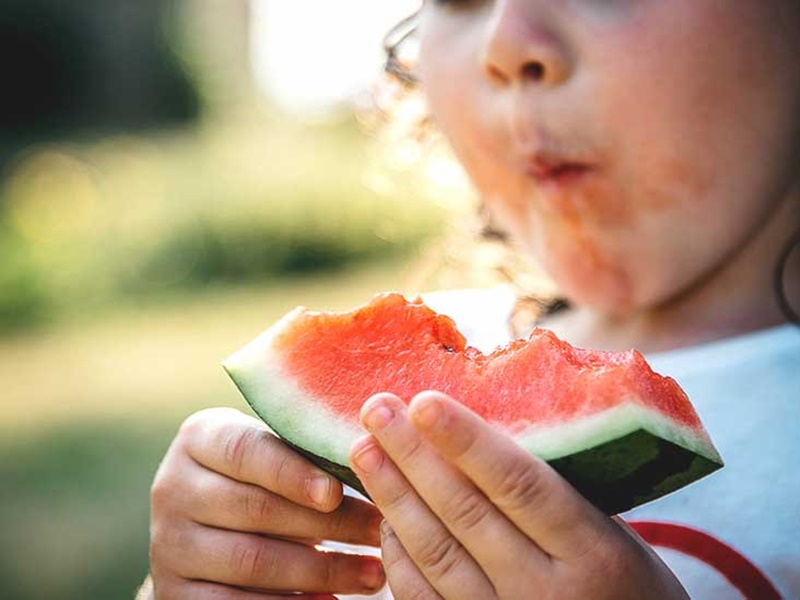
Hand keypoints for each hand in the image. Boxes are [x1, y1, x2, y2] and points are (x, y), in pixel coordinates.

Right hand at [149, 407, 385, 597]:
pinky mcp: (175, 592)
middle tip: (377, 532)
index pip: (245, 450)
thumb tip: (375, 458)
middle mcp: (174, 487)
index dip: (291, 473)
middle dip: (327, 525)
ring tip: (372, 573)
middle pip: (256, 508)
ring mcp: (169, 544)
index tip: (335, 494)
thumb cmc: (264, 476)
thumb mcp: (274, 452)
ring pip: (252, 561)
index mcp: (200, 438)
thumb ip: (307, 450)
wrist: (209, 527)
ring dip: (322, 571)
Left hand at [349, 392, 688, 599]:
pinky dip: (398, 554)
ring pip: (435, 552)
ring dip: (393, 497)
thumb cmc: (626, 584)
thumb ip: (552, 492)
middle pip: (464, 512)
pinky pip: (423, 597)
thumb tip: (476, 431)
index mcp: (590, 550)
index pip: (518, 483)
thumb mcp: (612, 533)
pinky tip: (383, 515)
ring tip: (364, 450)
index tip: (423, 400)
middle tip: (376, 409)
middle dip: (412, 456)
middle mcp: (544, 591)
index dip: (466, 441)